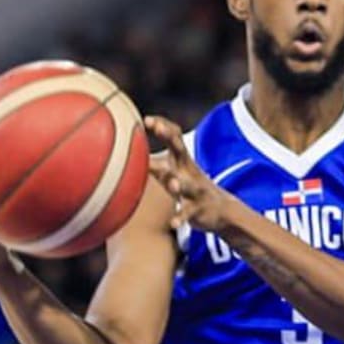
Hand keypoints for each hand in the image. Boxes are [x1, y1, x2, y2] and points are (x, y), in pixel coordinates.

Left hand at [145, 116, 236, 234]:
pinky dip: (180, 217)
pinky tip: (173, 224)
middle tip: (158, 128)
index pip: (175, 136)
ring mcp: (195, 190)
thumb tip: (122, 154)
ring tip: (173, 183)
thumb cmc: (186, 187)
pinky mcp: (198, 209)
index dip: (163, 126)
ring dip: (178, 183)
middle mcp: (189, 171)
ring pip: (186, 184)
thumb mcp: (171, 172)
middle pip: (180, 150)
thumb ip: (152, 162)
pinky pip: (188, 213)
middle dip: (170, 138)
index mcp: (182, 160)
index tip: (147, 120)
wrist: (220, 210)